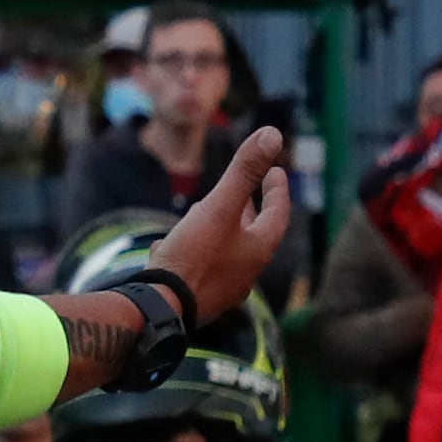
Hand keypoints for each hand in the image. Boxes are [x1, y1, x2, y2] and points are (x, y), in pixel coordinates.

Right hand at [152, 128, 299, 323]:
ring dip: (227, 231)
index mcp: (258, 249)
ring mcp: (224, 288)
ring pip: (231, 252)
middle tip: (252, 191)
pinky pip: (207, 268)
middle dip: (253, 210)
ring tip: (215, 214)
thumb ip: (244, 171)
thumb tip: (273, 134)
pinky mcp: (201, 299)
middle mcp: (247, 271)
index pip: (278, 214)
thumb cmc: (193, 256)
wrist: (162, 307)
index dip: (277, 189)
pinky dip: (202, 251)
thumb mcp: (219, 207)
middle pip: (256, 234)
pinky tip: (179, 245)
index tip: (275, 172)